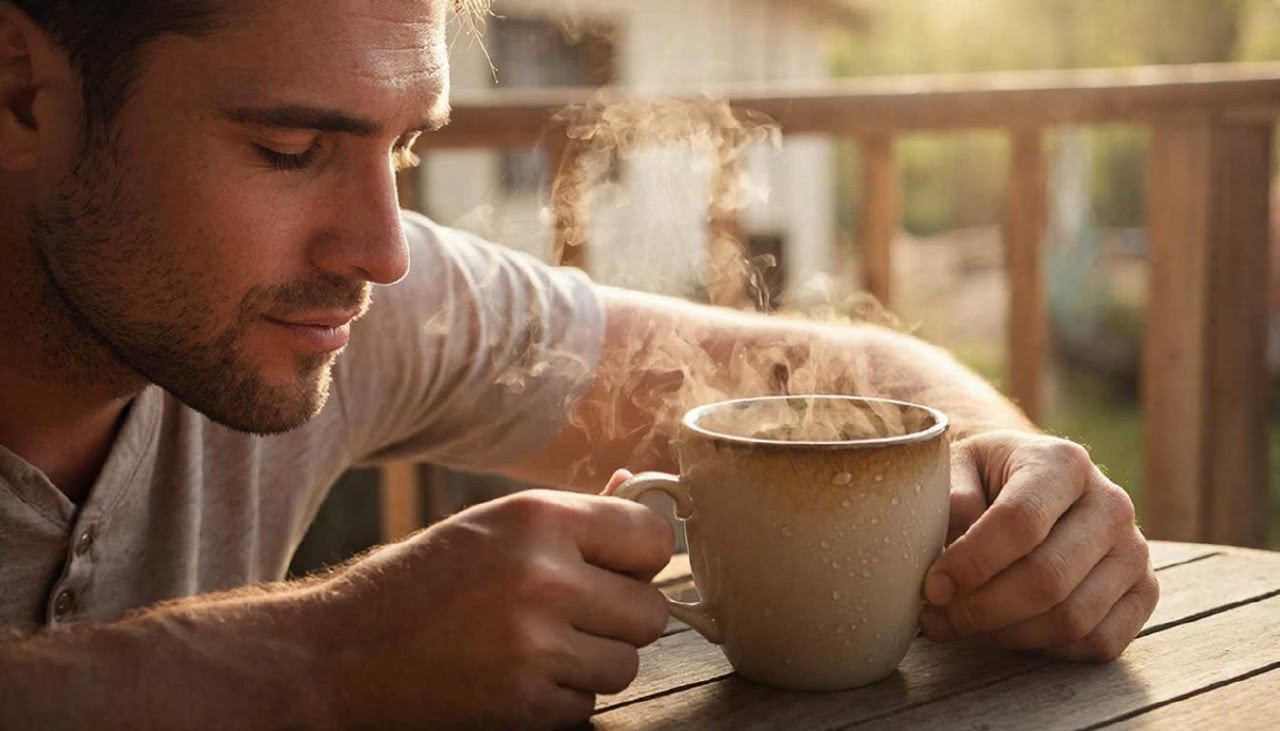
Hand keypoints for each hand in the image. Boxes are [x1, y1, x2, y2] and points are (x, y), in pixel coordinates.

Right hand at [312, 485, 673, 728]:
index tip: (621, 568)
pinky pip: (587, 703)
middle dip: (621, 617)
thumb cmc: (417, 582)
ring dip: (593, 661)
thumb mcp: (491, 526)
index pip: (654, 537)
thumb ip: (572, 516)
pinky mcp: (525, 703)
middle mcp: (545, 576)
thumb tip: (636, 486)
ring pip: (626, 663)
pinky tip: (515, 675)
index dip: (641, 557)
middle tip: (575, 614)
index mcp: (539, 518)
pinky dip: (561, 697)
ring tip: (539, 646)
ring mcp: (536, 645)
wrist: (339, 655)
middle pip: (651, 610)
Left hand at [919, 430, 1158, 661]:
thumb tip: (946, 554)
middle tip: (935, 618)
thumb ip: (949, 500)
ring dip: (1006, 635)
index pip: (1019, 522)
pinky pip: (1098, 642)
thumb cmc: (986, 480)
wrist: (1031, 486)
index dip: (971, 563)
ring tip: (961, 627)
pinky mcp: (1144, 591)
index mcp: (1063, 462)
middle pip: (1047, 578)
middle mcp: (1111, 504)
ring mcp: (1134, 550)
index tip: (932, 588)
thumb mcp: (959, 468)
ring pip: (1072, 618)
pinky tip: (1005, 632)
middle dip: (981, 609)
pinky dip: (1045, 649)